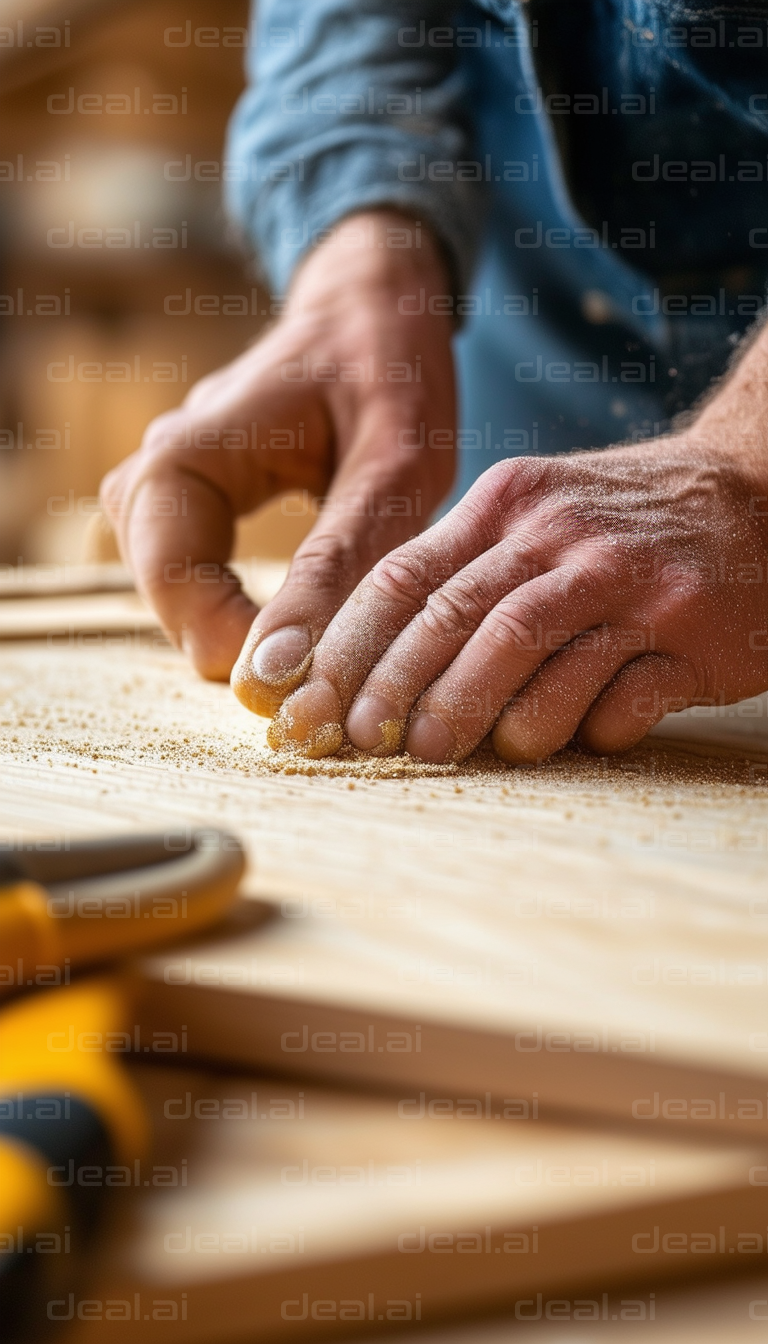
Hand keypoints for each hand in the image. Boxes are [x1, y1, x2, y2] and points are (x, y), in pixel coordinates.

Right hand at [101, 212, 454, 684]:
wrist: (371, 304)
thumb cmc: (389, 367)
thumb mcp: (391, 466)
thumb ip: (337, 565)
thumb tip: (278, 672)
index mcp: (183, 457)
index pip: (175, 588)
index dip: (239, 647)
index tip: (321, 678)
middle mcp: (152, 476)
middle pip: (173, 607)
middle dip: (249, 647)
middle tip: (337, 662)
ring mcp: (162, 493)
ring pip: (183, 604)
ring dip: (252, 633)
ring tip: (333, 634)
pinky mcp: (189, 509)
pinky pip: (199, 586)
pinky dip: (251, 611)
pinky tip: (309, 616)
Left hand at [255, 430, 766, 761]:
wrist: (759, 488)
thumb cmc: (624, 521)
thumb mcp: (537, 515)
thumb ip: (461, 572)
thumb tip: (364, 661)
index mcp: (508, 506)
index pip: (403, 577)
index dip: (345, 647)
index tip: (305, 704)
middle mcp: (562, 538)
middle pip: (454, 616)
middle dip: (393, 688)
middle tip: (360, 742)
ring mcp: (629, 583)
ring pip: (528, 651)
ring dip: (475, 712)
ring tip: (441, 753)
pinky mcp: (689, 632)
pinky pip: (622, 694)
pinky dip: (585, 727)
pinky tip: (568, 743)